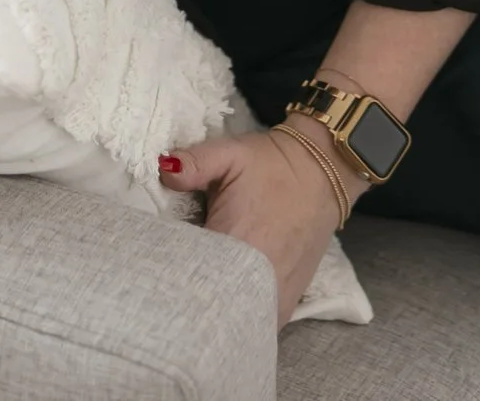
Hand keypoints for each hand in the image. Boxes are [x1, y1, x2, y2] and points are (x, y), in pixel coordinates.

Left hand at [160, 131, 349, 325]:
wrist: (323, 173)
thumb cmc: (272, 164)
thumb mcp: (231, 153)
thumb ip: (195, 163)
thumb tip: (164, 171)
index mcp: (237, 243)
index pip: (188, 277)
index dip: (166, 273)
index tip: (156, 262)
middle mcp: (257, 279)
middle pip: (206, 307)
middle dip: (185, 297)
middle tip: (169, 278)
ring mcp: (274, 297)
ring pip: (231, 323)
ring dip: (211, 313)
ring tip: (193, 291)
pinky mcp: (285, 304)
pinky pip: (254, 324)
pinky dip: (235, 321)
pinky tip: (220, 304)